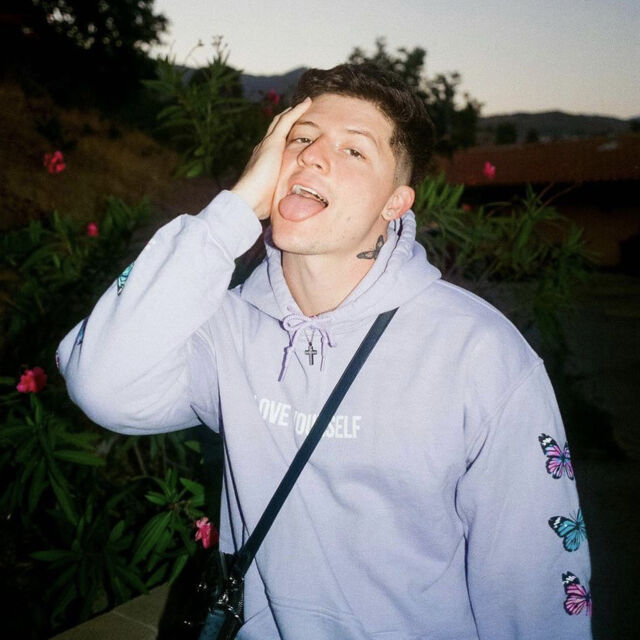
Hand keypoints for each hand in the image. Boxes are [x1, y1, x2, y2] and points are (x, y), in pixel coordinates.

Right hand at [232, 97, 311, 218]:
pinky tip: (307, 103)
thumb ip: (282, 194)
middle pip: (276, 128)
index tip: (295, 132)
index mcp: (263, 161)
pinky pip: (287, 121)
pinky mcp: (273, 142)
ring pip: (281, 121)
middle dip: (287, 119)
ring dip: (293, 112)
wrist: (248, 200)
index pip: (275, 144)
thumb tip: (292, 206)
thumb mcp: (275, 196)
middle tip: (300, 111)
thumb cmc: (260, 204)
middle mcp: (263, 149)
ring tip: (305, 104)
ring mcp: (267, 144)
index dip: (284, 136)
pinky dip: (297, 111)